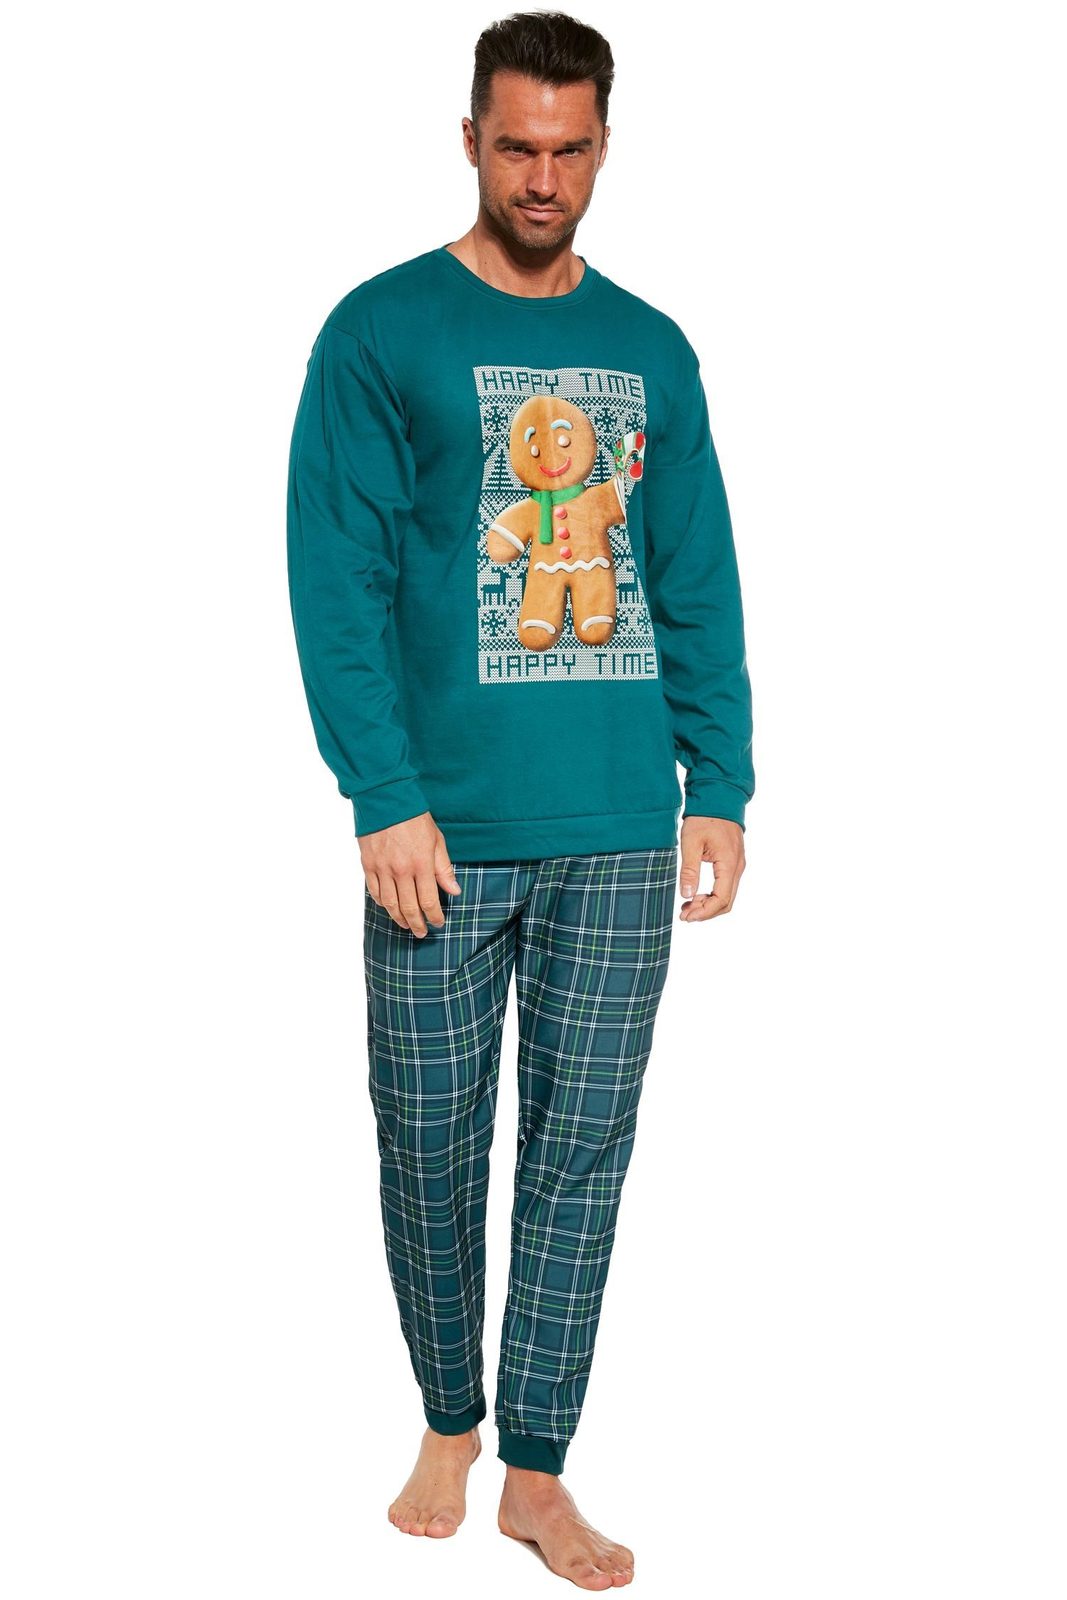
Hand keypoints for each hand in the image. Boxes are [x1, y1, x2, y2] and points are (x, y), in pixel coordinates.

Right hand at [359, 811, 461, 935]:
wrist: (385, 798)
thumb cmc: (414, 817)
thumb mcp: (436, 840)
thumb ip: (444, 868)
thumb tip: (453, 891)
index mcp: (421, 864)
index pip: (429, 900)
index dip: (434, 915)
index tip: (438, 923)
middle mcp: (400, 870)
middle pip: (408, 907)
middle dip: (417, 923)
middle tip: (421, 933)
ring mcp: (382, 868)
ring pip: (389, 904)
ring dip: (398, 918)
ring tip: (406, 925)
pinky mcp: (367, 864)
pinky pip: (374, 891)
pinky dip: (382, 903)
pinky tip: (389, 907)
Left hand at [678, 815, 745, 921]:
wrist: (718, 797)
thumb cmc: (704, 817)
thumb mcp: (691, 843)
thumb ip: (689, 870)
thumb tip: (687, 896)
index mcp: (729, 863)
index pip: (722, 899)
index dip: (705, 912)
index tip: (687, 916)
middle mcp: (737, 867)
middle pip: (726, 902)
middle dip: (706, 912)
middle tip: (684, 915)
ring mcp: (737, 865)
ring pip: (727, 896)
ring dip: (708, 905)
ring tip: (687, 907)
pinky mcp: (732, 862)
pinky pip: (726, 886)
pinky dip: (712, 895)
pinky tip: (696, 895)